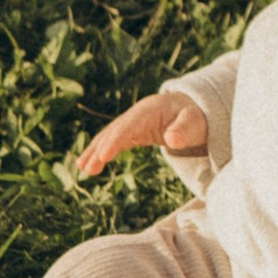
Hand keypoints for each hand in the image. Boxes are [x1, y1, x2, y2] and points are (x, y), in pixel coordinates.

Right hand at [77, 91, 209, 179]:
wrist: (193, 110)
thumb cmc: (196, 117)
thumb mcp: (194, 123)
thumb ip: (184, 130)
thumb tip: (172, 139)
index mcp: (150, 109)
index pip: (129, 126)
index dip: (115, 140)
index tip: (103, 156)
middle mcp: (138, 114)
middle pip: (115, 130)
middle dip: (100, 148)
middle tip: (87, 168)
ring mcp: (133, 122)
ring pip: (110, 135)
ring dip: (95, 151)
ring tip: (81, 168)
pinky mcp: (133, 131)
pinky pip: (113, 141)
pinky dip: (101, 151)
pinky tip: (89, 164)